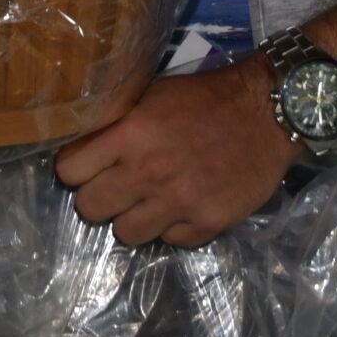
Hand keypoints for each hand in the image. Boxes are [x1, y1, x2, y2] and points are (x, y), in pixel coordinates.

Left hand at [53, 58, 300, 246]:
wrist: (266, 113)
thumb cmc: (205, 98)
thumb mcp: (152, 95)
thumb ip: (117, 123)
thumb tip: (82, 144)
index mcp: (129, 134)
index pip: (70, 171)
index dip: (75, 169)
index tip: (86, 167)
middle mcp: (147, 172)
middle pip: (90, 208)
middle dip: (99, 197)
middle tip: (118, 186)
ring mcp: (178, 202)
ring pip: (125, 233)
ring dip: (133, 217)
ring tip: (151, 199)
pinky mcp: (206, 223)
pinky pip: (169, 241)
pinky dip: (173, 227)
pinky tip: (184, 205)